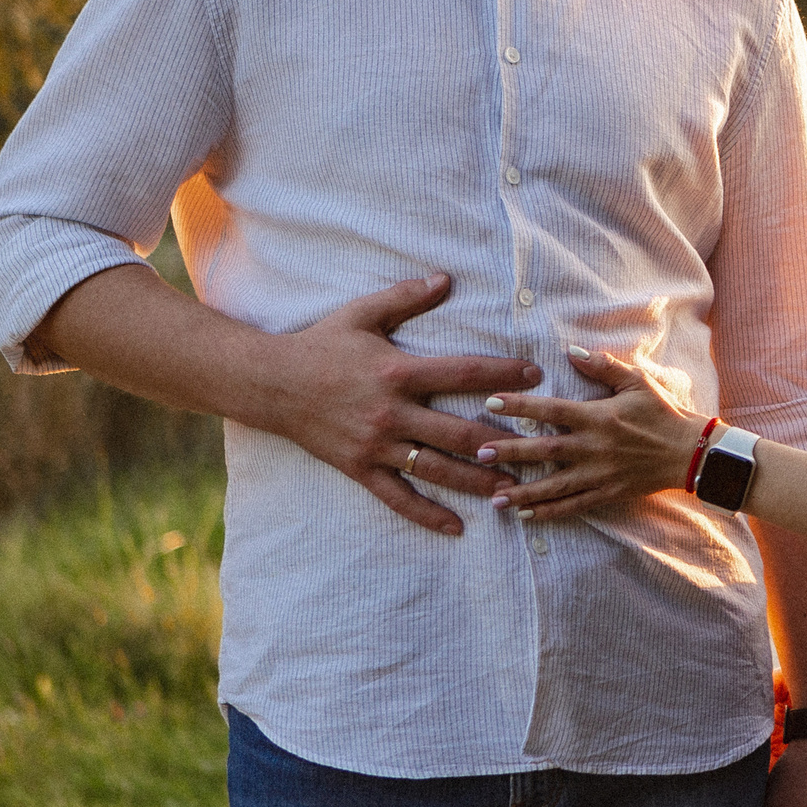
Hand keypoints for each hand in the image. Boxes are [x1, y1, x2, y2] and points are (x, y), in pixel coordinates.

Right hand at [255, 275, 542, 536]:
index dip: (503, 374)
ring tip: (512, 491)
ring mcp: (376, 446)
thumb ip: (405, 297)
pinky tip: (457, 528)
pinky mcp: (359, 469)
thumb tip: (446, 279)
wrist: (269, 383)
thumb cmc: (320, 344)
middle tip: (538, 449)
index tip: (536, 375)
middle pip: (459, 432)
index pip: (464, 373)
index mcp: (398, 371)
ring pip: (437, 470)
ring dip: (477, 482)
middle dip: (502, 443)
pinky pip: (398, 498)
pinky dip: (428, 515)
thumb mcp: (362, 313)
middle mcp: (392, 412)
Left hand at [477, 346, 705, 519]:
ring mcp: (600, 473)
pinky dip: (549, 511)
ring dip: (523, 492)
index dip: (520, 405)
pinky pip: (574, 505)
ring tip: (494, 497)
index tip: (491, 402)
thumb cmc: (662, 413)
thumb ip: (603, 366)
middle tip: (480, 453)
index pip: (552, 409)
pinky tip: (525, 515)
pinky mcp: (607, 492)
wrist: (690, 452)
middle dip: (511, 452)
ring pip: (555, 485)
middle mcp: (595, 446)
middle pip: (545, 449)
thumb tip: (571, 350)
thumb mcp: (637, 382)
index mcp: (599, 416)